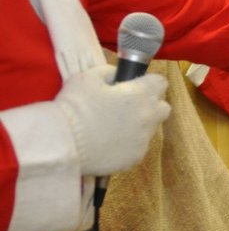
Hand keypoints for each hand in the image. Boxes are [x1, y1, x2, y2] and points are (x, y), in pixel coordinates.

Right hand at [56, 64, 170, 176]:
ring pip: (150, 129)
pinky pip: (138, 147)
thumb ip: (109, 72)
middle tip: (127, 106)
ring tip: (111, 127)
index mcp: (141, 94)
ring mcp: (144, 139)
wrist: (63, 142)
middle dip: (150, 105)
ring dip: (138, 125)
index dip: (148, 82)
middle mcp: (149, 117)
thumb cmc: (74, 105)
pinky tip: (108, 142)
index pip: (160, 83)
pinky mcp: (136, 158)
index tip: (136, 85)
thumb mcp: (87, 77)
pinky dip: (128, 144)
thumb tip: (117, 75)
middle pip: (162, 107)